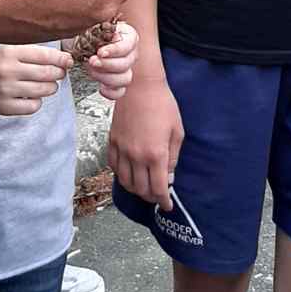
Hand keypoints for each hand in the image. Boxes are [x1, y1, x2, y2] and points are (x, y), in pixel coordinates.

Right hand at [0, 44, 70, 115]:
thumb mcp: (9, 51)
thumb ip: (34, 54)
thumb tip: (65, 60)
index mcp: (9, 53)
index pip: (45, 55)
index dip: (61, 59)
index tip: (68, 61)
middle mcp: (7, 71)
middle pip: (48, 74)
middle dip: (59, 74)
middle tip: (58, 73)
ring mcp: (5, 90)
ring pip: (44, 90)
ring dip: (50, 87)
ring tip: (44, 84)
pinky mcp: (4, 107)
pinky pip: (34, 106)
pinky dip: (37, 101)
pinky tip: (30, 95)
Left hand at [81, 20, 138, 100]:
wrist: (77, 42)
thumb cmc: (87, 31)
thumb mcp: (92, 23)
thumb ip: (99, 25)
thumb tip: (102, 26)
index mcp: (128, 36)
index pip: (128, 45)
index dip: (115, 50)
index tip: (100, 52)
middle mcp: (129, 53)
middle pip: (126, 63)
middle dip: (106, 64)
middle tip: (91, 61)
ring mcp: (125, 69)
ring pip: (125, 78)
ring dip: (106, 77)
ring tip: (91, 70)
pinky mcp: (117, 82)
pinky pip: (120, 92)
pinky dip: (110, 92)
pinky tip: (100, 87)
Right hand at [107, 75, 183, 212]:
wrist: (140, 86)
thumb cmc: (163, 105)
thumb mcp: (177, 132)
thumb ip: (172, 157)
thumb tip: (169, 176)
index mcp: (155, 154)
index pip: (159, 188)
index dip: (164, 201)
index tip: (167, 206)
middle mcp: (136, 155)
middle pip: (141, 189)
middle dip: (151, 197)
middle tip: (157, 196)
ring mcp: (122, 149)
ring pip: (125, 181)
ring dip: (135, 189)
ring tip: (143, 188)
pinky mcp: (113, 141)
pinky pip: (114, 166)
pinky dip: (121, 175)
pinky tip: (129, 173)